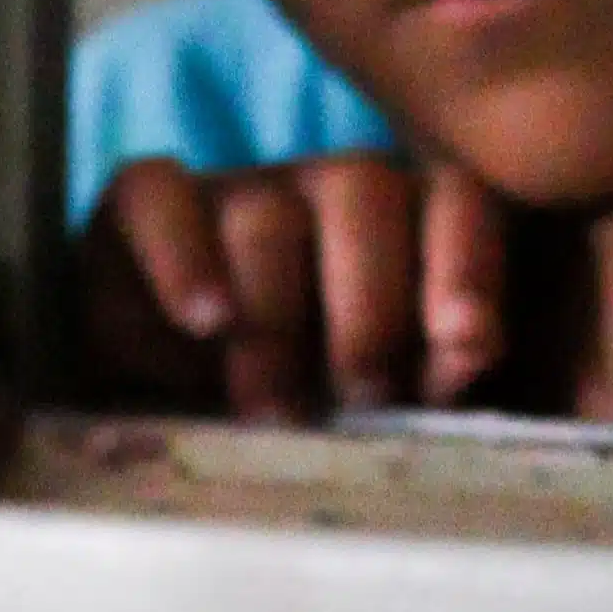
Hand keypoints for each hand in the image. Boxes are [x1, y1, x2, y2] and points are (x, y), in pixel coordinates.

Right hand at [81, 153, 510, 419]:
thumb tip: (472, 345)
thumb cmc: (303, 416)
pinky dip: (180, 255)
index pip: (453, 198)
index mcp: (406, 222)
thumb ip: (433, 369)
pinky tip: (206, 321)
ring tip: (273, 408)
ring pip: (266, 210)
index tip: (469, 343)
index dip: (467, 264)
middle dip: (369, 307)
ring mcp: (235, 192)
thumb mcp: (377, 408)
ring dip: (276, 315)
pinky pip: (158, 194)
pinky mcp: (140, 206)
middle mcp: (325, 193)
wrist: (166, 421)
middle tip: (361, 396)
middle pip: (363, 190)